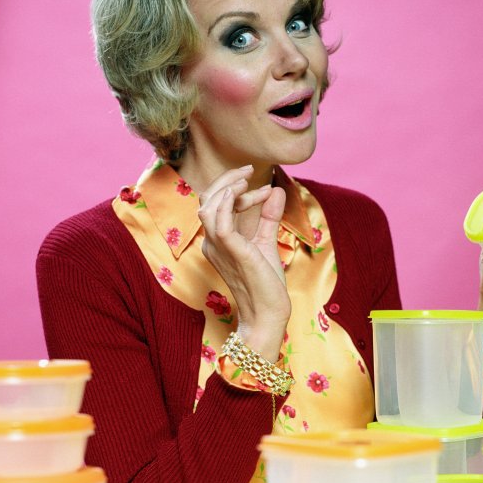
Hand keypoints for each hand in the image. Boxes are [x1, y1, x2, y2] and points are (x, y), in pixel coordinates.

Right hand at [197, 165, 290, 360]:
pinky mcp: (231, 251)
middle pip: (206, 199)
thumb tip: (276, 191)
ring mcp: (218, 247)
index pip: (216, 204)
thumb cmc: (266, 283)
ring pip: (208, 206)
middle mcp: (212, 243)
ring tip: (246, 178)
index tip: (266, 189)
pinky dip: (228, 202)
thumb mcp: (267, 242)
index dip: (237, 190)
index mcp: (217, 241)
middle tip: (248, 170)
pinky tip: (245, 191)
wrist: (268, 312)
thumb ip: (268, 217)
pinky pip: (219, 221)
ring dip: (227, 187)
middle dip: (226, 179)